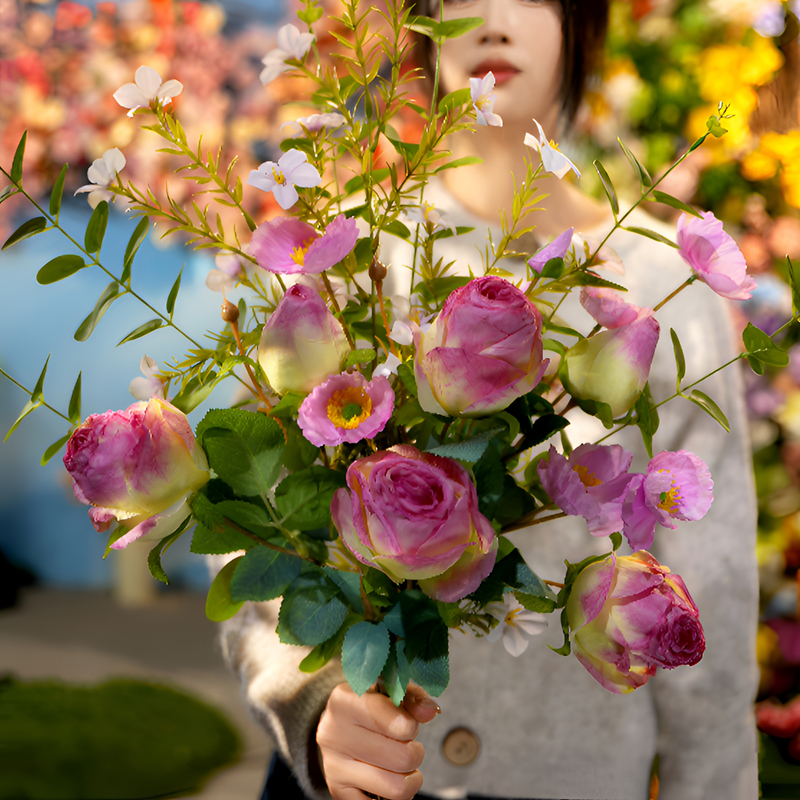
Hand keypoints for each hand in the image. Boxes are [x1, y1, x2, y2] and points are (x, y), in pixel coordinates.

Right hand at [316, 681, 439, 799]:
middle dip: (415, 753)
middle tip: (407, 745)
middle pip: (403, 759)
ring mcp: (334, 765)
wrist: (337, 723)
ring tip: (401, 765)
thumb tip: (430, 711)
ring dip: (409, 779)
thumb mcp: (388, 690)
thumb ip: (412, 697)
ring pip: (396, 788)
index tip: (408, 725)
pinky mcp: (337, 790)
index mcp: (346, 701)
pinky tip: (388, 778)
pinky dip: (393, 797)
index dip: (412, 728)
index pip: (399, 725)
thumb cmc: (368, 703)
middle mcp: (334, 733)